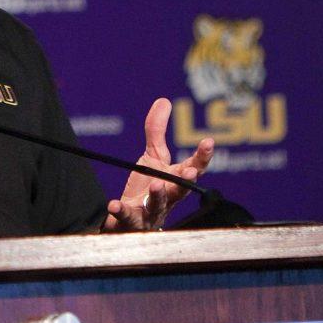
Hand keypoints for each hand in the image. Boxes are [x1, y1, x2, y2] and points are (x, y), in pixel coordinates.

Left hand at [103, 98, 213, 231]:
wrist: (128, 218)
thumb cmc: (146, 188)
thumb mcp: (152, 157)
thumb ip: (156, 131)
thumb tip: (163, 100)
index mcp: (176, 179)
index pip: (194, 167)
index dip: (202, 156)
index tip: (208, 141)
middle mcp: (168, 197)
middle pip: (180, 190)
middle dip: (186, 181)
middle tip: (189, 171)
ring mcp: (151, 212)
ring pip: (158, 206)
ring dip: (159, 197)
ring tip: (156, 185)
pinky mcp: (132, 222)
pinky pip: (128, 218)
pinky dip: (122, 212)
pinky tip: (114, 205)